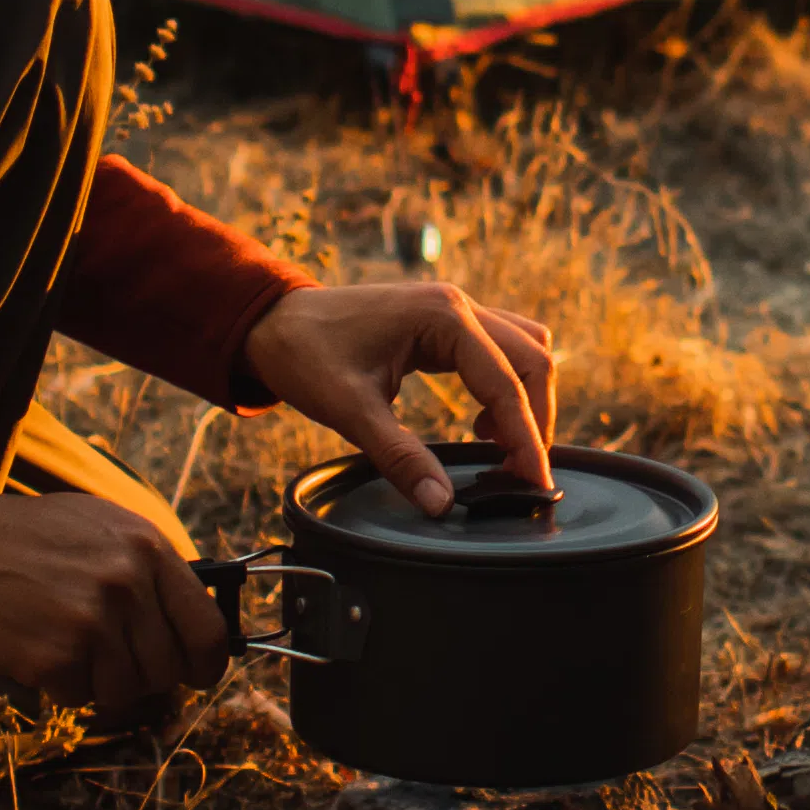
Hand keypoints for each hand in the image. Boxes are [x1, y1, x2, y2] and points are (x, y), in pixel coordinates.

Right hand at [0, 488, 225, 711]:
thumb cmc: (22, 538)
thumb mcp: (100, 527)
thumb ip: (149, 566)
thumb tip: (192, 614)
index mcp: (147, 548)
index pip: (208, 629)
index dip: (207, 663)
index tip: (196, 673)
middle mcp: (128, 584)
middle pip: (167, 670)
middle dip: (141, 674)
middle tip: (106, 657)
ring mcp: (93, 622)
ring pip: (125, 691)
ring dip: (97, 681)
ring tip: (64, 642)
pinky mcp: (57, 658)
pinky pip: (78, 698)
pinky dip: (58, 685)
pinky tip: (34, 647)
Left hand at [239, 273, 562, 517]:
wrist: (273, 322)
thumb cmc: (306, 356)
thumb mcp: (350, 411)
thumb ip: (399, 457)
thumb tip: (441, 505)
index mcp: (443, 317)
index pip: (507, 382)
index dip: (527, 437)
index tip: (536, 482)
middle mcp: (458, 304)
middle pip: (532, 359)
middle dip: (534, 418)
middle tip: (521, 473)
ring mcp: (454, 307)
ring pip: (524, 348)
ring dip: (525, 397)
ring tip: (501, 448)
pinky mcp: (445, 320)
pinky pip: (501, 347)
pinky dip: (506, 384)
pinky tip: (481, 421)